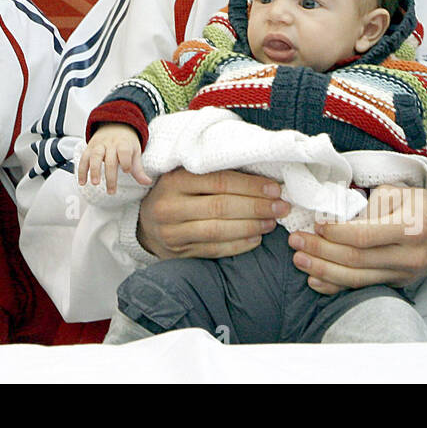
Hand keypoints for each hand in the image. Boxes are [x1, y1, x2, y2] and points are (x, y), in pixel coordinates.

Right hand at [79, 124, 149, 193]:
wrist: (114, 125)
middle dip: (110, 175)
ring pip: (95, 156)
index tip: (127, 171)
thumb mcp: (135, 152)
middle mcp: (110, 144)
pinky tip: (82, 182)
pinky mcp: (89, 148)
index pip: (124, 151)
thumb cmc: (126, 142)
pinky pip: (83, 158)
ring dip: (94, 170)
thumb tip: (147, 182)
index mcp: (123, 143)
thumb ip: (138, 169)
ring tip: (95, 183)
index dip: (126, 161)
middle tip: (111, 191)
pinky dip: (82, 170)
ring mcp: (98, 145)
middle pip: (110, 159)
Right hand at [137, 168, 288, 259]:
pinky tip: (256, 238)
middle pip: (220, 207)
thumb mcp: (184, 177)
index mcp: (174, 180)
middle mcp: (170, 206)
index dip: (249, 185)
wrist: (146, 223)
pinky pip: (214, 250)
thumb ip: (214, 174)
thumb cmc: (175, 194)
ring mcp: (172, 232)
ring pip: (218, 230)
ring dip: (250, 226)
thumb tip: (261, 176)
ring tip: (272, 222)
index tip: (274, 188)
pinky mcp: (178, 252)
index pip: (218, 181)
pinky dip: (238, 245)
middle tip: (281, 207)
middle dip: (256, 207)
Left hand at [288, 186, 426, 294]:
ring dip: (323, 270)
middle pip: (356, 260)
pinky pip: (361, 287)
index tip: (316, 226)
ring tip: (299, 259)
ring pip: (356, 279)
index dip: (335, 233)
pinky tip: (315, 279)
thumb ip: (371, 203)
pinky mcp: (395, 284)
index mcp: (409, 229)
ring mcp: (401, 274)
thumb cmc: (423, 207)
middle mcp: (407, 257)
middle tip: (295, 241)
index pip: (364, 236)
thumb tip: (339, 214)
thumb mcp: (401, 193)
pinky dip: (335, 286)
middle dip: (320, 251)